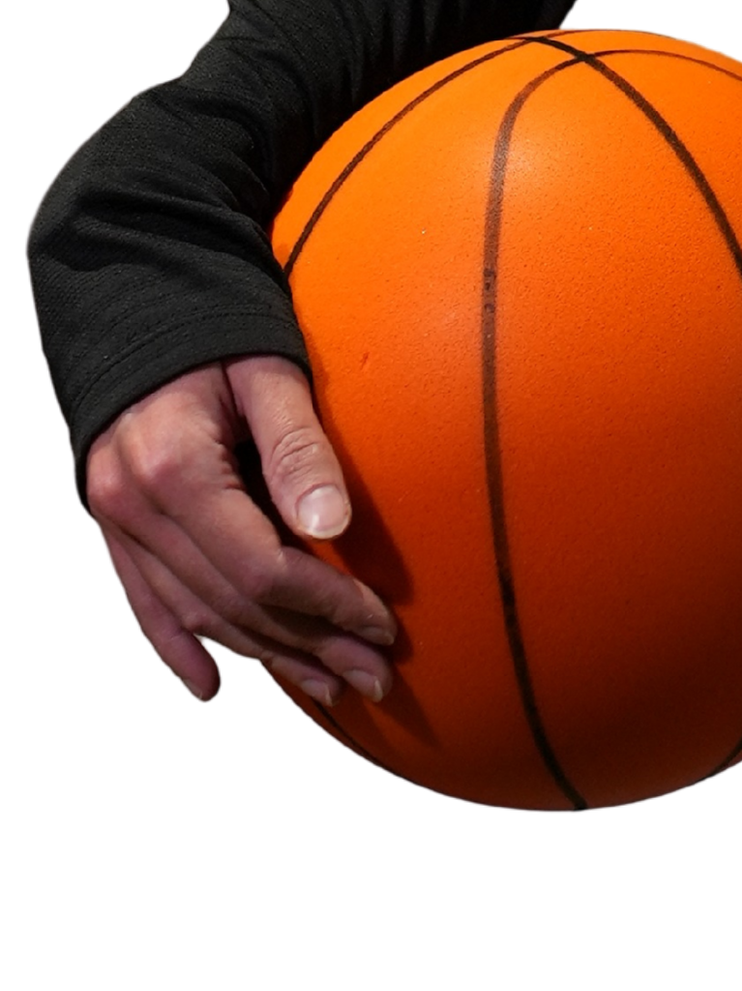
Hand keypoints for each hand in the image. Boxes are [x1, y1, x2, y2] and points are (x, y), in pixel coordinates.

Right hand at [84, 356, 396, 715]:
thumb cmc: (216, 328)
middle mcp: (133, 509)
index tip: (380, 623)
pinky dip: (179, 649)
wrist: (138, 305)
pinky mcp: (112, 530)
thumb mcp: (270, 370)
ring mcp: (114, 525)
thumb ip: (299, 446)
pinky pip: (143, 605)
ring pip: (193, 615)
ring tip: (325, 686)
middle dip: (308, 646)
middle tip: (372, 676)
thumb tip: (333, 524)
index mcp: (174, 469)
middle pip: (230, 605)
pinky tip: (215, 684)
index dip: (325, 604)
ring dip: (261, 658)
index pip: (260, 567)